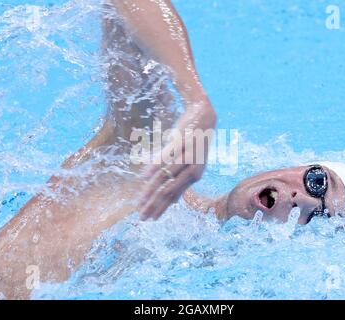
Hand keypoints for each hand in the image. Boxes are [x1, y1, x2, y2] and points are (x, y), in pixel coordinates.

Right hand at [138, 103, 216, 219]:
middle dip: (154, 205)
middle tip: (141, 217)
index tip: (149, 219)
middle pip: (169, 191)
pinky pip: (166, 156)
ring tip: (140, 201)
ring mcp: (187, 156)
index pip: (173, 196)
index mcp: (193, 176)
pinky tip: (145, 176)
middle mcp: (192, 169)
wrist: (205, 116)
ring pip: (165, 177)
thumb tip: (173, 201)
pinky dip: (154, 166)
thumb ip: (181, 181)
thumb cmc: (195, 141)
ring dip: (151, 191)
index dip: (160, 208)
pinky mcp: (182, 142)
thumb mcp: (189, 163)